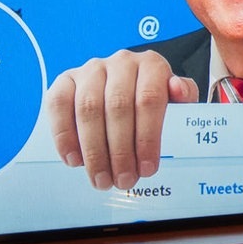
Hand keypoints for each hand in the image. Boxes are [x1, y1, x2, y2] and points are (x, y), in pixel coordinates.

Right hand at [45, 49, 198, 190]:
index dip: (148, 138)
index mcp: (151, 64)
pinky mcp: (65, 80)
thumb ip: (184, 97)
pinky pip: (58, 105)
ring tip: (102, 179)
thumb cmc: (154, 104)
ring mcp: (90, 70)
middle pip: (118, 107)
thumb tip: (178, 90)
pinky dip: (64, 136)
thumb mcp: (177, 103)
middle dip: (120, 151)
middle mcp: (120, 62)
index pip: (149, 99)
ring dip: (94, 150)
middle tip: (124, 181)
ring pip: (88, 109)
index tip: (147, 169)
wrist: (127, 92)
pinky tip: (75, 160)